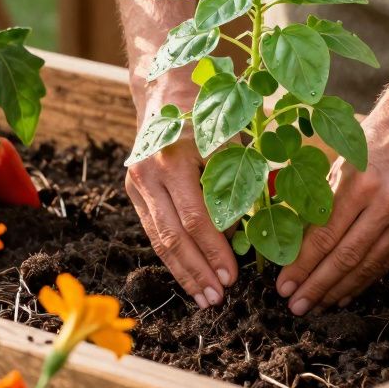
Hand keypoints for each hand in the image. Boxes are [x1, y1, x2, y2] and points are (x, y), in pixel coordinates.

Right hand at [125, 90, 236, 308]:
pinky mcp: (133, 189)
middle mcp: (151, 172)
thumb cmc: (210, 111)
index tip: (234, 277)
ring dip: (183, 272)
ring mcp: (137, 182)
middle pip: (174, 235)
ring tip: (203, 298)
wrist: (166, 88)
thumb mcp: (232, 137)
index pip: (197, 218)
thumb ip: (241, 178)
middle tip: (219, 298)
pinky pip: (153, 230)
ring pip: (159, 239)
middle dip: (198, 271)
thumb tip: (255, 228)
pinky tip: (188, 276)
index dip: (216, 251)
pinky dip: (172, 256)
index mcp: (177, 157)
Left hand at [275, 111, 388, 314]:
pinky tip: (344, 294)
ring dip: (338, 290)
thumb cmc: (373, 139)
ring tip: (316, 306)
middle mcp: (385, 203)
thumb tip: (295, 245)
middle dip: (316, 286)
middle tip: (294, 307)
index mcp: (359, 182)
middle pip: (344, 256)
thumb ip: (320, 201)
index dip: (302, 265)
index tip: (283, 286)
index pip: (324, 235)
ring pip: (366, 265)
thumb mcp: (340, 161)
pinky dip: (363, 281)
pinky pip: (385, 262)